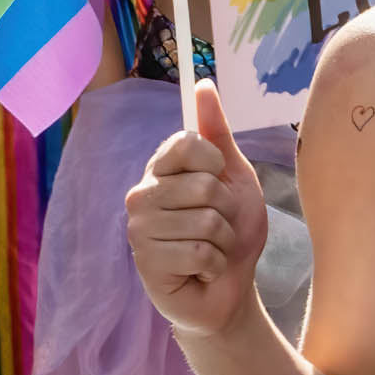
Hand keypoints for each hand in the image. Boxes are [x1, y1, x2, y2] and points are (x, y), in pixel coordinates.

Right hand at [127, 81, 271, 339]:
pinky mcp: (147, 263)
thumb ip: (218, 133)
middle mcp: (142, 195)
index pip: (187, 142)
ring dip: (223, 243)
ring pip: (206, 222)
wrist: (229, 290)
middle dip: (227, 213)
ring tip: (211, 251)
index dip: (215, 165)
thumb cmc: (231, 234)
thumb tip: (204, 84)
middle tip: (218, 229)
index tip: (217, 183)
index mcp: (161, 170)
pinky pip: (202, 253)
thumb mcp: (235, 178)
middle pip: (204, 186)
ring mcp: (140, 230)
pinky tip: (203, 272)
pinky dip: (216, 266)